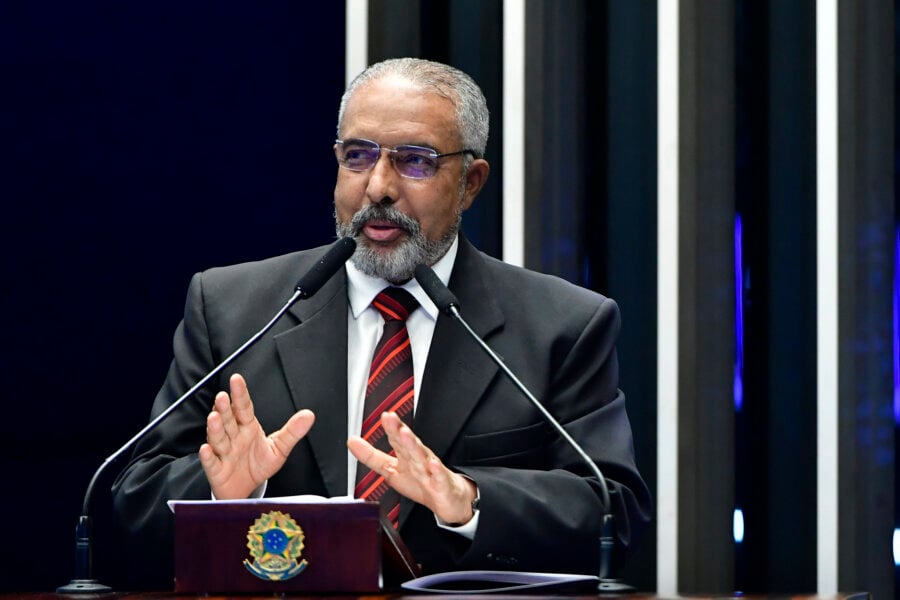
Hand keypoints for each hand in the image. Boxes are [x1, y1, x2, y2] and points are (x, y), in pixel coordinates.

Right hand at [199, 373, 314, 498]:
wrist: (245, 487)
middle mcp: (233, 437)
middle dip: (224, 408)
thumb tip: (309, 415)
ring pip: (218, 438)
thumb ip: (292, 431)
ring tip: (214, 417)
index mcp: (248, 427)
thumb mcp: (280, 447)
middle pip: (228, 420)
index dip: (240, 394)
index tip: (237, 379)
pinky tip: (206, 449)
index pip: (244, 408)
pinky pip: (211, 462)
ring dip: (215, 428)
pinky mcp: (217, 469)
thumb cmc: (259, 464)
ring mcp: (224, 452)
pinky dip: (207, 456)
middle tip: (222, 396)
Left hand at [347, 411, 476, 524]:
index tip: (385, 415)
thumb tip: (351, 441)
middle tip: (390, 418)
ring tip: (405, 434)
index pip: (397, 439)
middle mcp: (419, 459)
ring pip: (422, 456)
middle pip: (408, 443)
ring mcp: (431, 471)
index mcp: (406, 455)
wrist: (448, 499)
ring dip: (413, 445)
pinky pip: (439, 477)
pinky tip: (432, 464)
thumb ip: (371, 456)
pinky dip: (436, 470)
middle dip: (399, 430)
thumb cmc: (420, 482)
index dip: (390, 427)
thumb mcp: (391, 470)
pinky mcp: (441, 485)